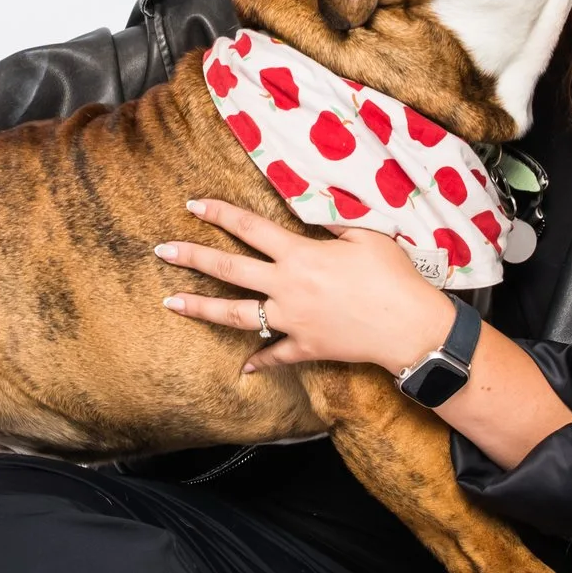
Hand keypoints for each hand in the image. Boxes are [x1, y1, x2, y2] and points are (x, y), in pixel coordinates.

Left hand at [156, 197, 456, 374]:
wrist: (409, 328)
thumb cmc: (393, 277)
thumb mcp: (367, 236)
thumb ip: (335, 222)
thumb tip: (314, 210)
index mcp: (300, 255)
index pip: (250, 228)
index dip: (220, 214)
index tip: (193, 206)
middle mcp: (287, 287)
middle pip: (229, 269)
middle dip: (192, 257)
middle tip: (162, 251)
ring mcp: (291, 321)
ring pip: (236, 315)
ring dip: (200, 307)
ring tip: (170, 302)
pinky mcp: (305, 347)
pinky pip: (275, 356)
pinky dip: (259, 361)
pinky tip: (243, 367)